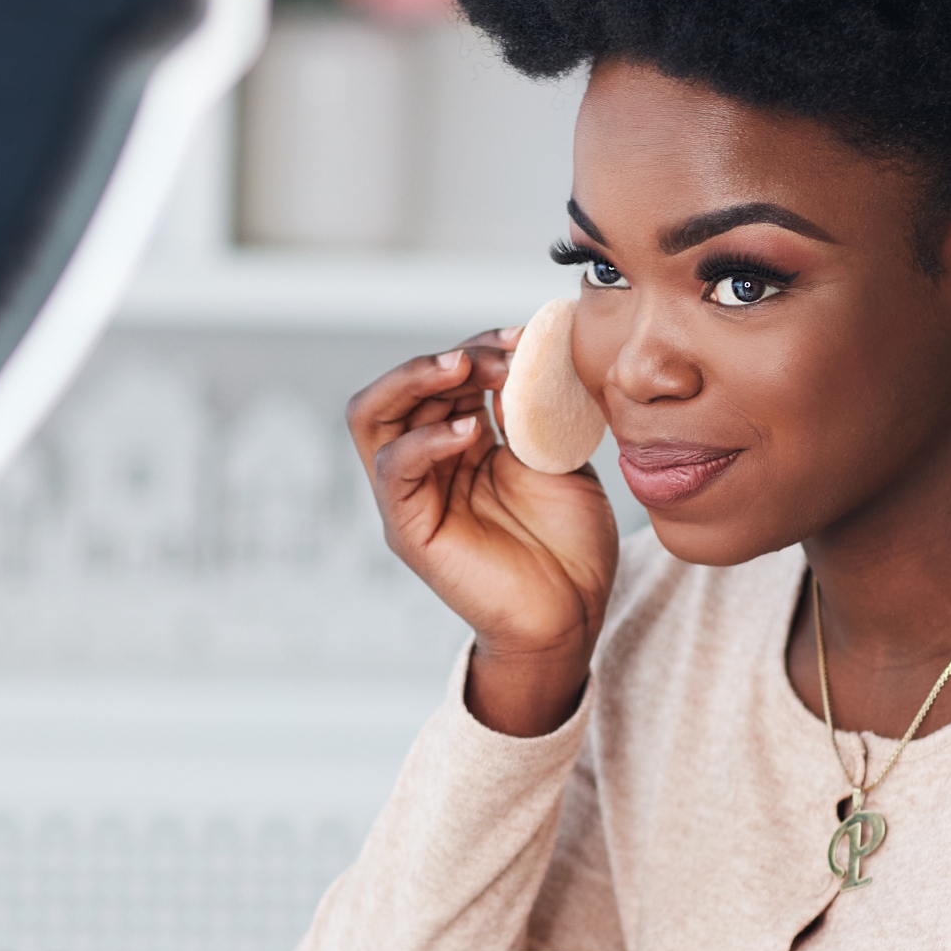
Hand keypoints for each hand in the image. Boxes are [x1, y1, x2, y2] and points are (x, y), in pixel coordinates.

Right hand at [347, 330, 620, 735]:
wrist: (576, 613)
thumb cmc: (570, 542)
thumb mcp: (556, 456)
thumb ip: (532, 409)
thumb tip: (521, 354)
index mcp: (460, 445)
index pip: (442, 379)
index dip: (478, 348)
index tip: (525, 337)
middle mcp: (427, 465)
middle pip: (398, 390)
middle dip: (445, 357)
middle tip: (496, 352)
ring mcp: (411, 497)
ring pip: (374, 417)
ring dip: (419, 380)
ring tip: (467, 367)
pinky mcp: (408, 530)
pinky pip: (394, 470)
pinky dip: (426, 440)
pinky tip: (470, 429)